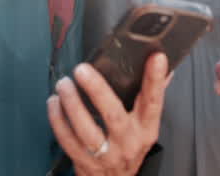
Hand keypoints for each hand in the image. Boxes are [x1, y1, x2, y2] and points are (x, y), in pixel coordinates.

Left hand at [48, 53, 168, 175]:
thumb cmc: (129, 148)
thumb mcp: (145, 126)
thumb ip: (151, 97)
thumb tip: (165, 68)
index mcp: (145, 129)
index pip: (153, 102)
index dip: (155, 80)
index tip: (155, 58)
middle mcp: (127, 142)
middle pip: (113, 115)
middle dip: (96, 90)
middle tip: (82, 70)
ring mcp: (105, 154)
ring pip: (86, 129)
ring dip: (72, 104)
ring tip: (64, 84)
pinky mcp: (84, 161)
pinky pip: (67, 140)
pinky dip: (57, 119)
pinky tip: (54, 102)